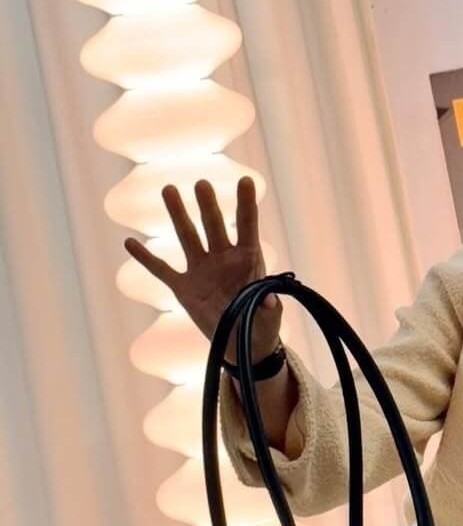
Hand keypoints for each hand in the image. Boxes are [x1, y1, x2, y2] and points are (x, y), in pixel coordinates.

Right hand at [123, 176, 282, 363]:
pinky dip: (145, 259)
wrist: (244, 344)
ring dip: (178, 215)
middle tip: (202, 184)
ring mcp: (202, 270)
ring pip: (188, 237)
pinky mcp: (184, 288)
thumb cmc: (262, 326)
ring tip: (169, 189)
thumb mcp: (269, 316)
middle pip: (214, 225)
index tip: (246, 180)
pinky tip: (130, 242)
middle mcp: (223, 258)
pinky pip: (161, 270)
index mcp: (249, 259)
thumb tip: (268, 301)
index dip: (246, 204)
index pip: (248, 226)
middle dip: (208, 205)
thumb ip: (267, 305)